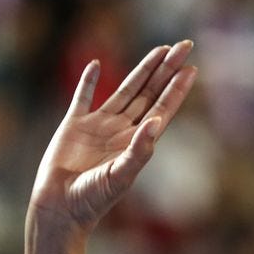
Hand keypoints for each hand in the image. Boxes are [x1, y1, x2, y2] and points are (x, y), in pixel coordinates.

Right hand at [30, 40, 197, 231]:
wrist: (62, 207)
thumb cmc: (94, 198)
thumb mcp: (121, 175)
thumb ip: (140, 150)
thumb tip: (156, 122)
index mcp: (137, 143)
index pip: (162, 109)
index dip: (176, 89)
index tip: (191, 68)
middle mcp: (122, 131)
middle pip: (149, 94)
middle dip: (166, 71)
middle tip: (184, 46)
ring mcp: (99, 126)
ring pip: (125, 90)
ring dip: (142, 70)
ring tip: (160, 50)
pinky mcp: (74, 124)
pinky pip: (83, 96)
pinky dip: (89, 81)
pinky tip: (97, 65)